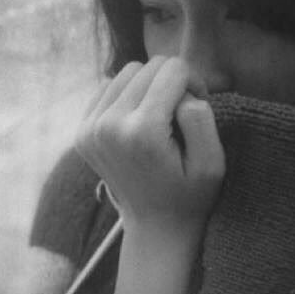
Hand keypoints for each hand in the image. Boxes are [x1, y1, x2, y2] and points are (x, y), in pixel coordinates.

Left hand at [75, 56, 225, 231]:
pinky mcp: (82, 130)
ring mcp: (90, 128)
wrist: (154, 227)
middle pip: (149, 66)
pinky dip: (128, 94)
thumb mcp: (212, 163)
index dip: (195, 81)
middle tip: (182, 111)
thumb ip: (200, 117)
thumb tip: (178, 92)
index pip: (172, 69)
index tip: (199, 105)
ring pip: (128, 71)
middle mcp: (110, 125)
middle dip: (173, 81)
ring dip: (150, 85)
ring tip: (161, 114)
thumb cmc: (190, 195)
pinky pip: (108, 86)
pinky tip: (140, 118)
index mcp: (143, 132)